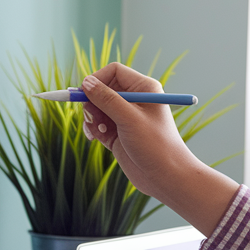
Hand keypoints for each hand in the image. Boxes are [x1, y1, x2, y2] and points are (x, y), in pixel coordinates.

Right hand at [80, 64, 239, 235]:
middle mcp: (134, 100)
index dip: (97, 79)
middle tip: (91, 116)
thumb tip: (86, 83)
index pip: (114, 72)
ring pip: (96, 108)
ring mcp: (124, 118)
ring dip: (92, 118)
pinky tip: (98, 139)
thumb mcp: (129, 119)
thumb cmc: (155, 144)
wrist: (165, 177)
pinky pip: (97, 125)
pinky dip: (93, 129)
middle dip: (92, 102)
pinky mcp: (117, 135)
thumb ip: (106, 99)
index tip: (83, 93)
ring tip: (99, 131)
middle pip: (102, 90)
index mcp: (143, 89)